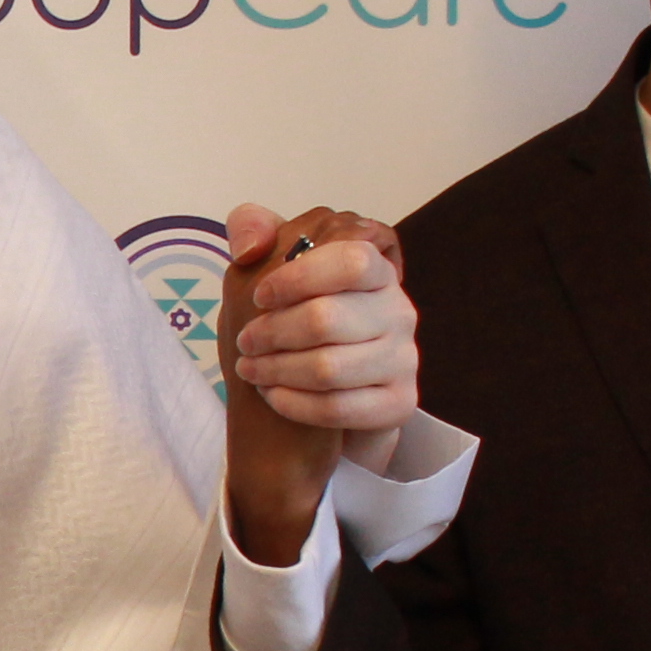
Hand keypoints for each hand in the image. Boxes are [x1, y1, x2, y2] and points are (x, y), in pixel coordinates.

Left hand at [213, 203, 418, 564]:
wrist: (294, 429)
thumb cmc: (277, 349)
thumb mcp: (254, 294)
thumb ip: (256, 248)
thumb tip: (247, 221)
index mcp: (369, 266)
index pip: (354, 245)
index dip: (300, 270)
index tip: (257, 295)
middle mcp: (398, 306)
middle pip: (340, 307)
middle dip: (279, 328)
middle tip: (244, 344)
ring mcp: (406, 356)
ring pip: (342, 357)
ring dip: (283, 366)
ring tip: (252, 373)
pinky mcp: (401, 403)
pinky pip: (352, 403)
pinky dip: (302, 401)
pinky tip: (275, 399)